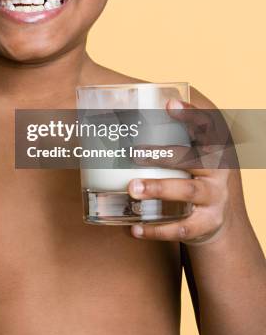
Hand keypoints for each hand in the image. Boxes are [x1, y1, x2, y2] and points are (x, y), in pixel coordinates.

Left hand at [128, 98, 236, 244]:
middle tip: (134, 152)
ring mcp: (214, 199)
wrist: (215, 220)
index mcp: (212, 149)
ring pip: (188, 192)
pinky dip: (157, 229)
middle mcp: (218, 172)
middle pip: (195, 159)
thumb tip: (118, 109)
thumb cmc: (189, 176)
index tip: (169, 105)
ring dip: (159, 189)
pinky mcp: (206, 224)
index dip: (192, 115)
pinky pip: (182, 228)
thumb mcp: (187, 155)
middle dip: (165, 155)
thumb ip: (166, 137)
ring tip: (132, 188)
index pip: (208, 127)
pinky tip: (135, 227)